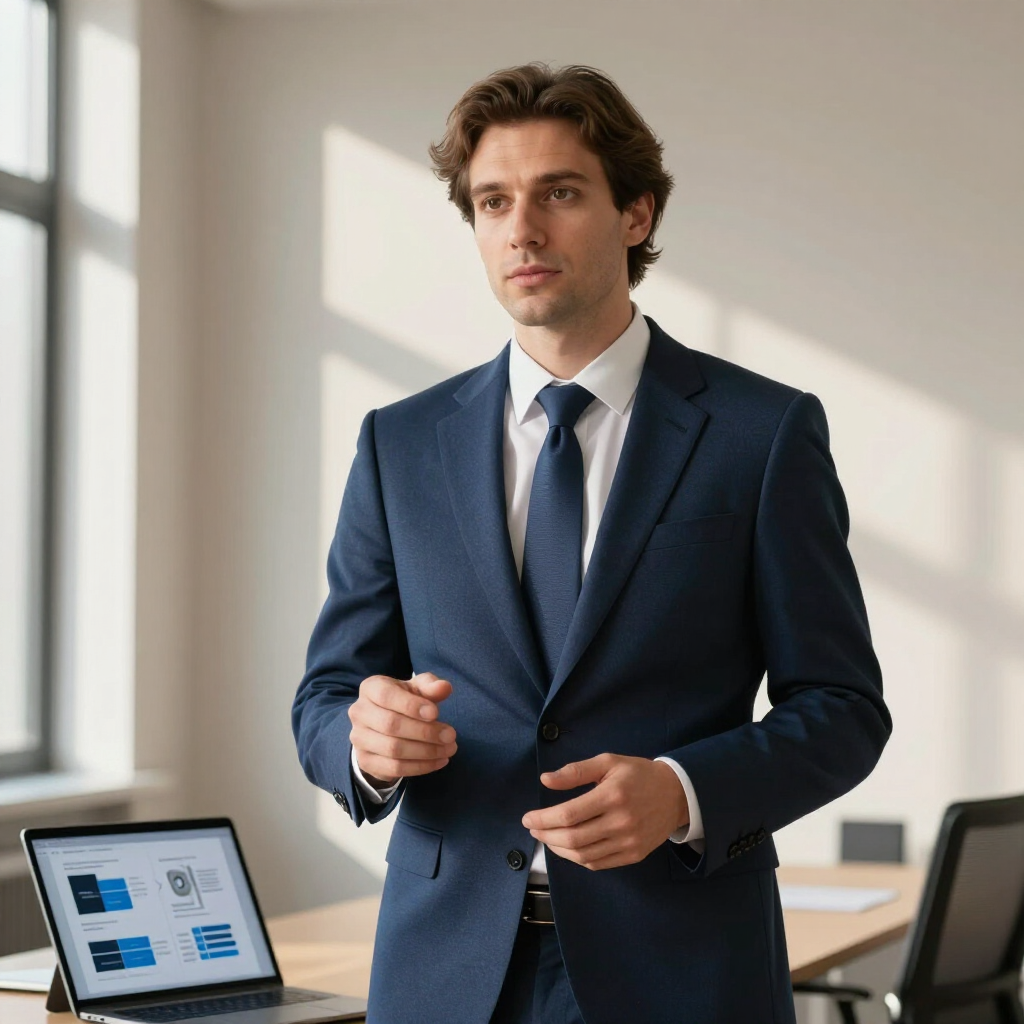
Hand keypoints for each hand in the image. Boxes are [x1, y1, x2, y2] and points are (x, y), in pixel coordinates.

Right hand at [348, 672, 456, 785]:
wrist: (385, 726)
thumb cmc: (405, 701)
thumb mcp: (418, 689)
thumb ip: (431, 686)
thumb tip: (444, 687)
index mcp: (371, 688)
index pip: (387, 696)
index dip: (411, 705)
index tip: (436, 713)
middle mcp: (359, 712)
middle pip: (391, 724)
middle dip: (425, 732)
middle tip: (450, 735)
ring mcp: (359, 738)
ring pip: (393, 749)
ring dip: (426, 751)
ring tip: (449, 749)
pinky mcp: (366, 761)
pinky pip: (394, 768)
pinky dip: (420, 767)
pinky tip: (439, 761)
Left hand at [521, 754, 687, 870]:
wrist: (677, 794)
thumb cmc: (638, 774)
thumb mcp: (608, 762)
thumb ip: (575, 771)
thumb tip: (545, 780)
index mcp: (612, 795)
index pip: (568, 814)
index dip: (543, 819)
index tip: (527, 818)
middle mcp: (621, 822)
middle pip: (573, 838)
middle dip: (546, 835)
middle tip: (533, 828)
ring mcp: (629, 842)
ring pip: (583, 855)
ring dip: (558, 849)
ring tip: (547, 838)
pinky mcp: (634, 855)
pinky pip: (598, 863)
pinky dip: (578, 858)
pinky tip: (568, 848)